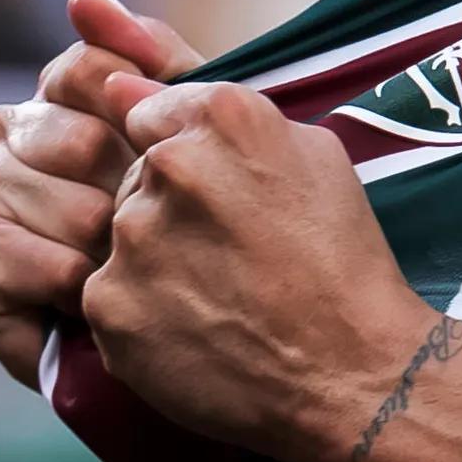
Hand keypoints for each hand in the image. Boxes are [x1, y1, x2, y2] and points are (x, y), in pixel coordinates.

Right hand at [0, 0, 203, 384]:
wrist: (189, 341)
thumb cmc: (197, 235)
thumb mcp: (199, 140)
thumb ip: (156, 61)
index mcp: (66, 95)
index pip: (88, 68)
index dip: (135, 112)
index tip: (169, 155)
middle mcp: (12, 131)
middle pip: (68, 134)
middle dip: (126, 192)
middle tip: (158, 231)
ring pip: (42, 194)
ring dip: (101, 243)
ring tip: (132, 269)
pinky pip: (8, 247)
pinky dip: (60, 277)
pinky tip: (88, 292)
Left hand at [80, 78, 443, 461]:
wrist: (353, 375)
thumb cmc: (343, 264)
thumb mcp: (313, 157)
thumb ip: (219, 113)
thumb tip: (124, 85)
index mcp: (223, 117)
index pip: (150, 110)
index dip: (183, 160)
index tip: (213, 199)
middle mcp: (168, 165)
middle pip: (134, 177)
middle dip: (166, 212)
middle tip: (226, 259)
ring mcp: (132, 237)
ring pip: (120, 238)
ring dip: (153, 262)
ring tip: (216, 300)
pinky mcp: (110, 304)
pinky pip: (108, 297)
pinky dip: (141, 315)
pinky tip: (194, 333)